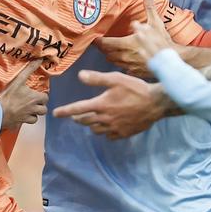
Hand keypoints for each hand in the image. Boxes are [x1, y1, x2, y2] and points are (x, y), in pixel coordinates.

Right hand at [0, 59, 48, 129]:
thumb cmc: (8, 96)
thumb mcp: (18, 80)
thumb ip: (29, 69)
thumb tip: (39, 59)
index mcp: (34, 98)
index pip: (46, 98)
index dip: (42, 96)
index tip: (37, 94)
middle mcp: (33, 108)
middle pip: (44, 109)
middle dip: (40, 106)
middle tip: (34, 102)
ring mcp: (27, 116)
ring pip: (37, 117)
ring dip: (35, 113)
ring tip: (29, 109)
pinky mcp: (21, 122)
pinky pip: (28, 122)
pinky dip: (27, 120)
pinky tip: (22, 116)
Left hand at [53, 69, 169, 137]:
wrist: (156, 104)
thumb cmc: (136, 89)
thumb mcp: (116, 79)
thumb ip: (97, 78)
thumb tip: (80, 75)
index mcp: (101, 105)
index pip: (77, 109)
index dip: (64, 111)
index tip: (54, 114)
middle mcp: (104, 119)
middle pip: (84, 121)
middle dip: (77, 118)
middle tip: (75, 115)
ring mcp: (114, 128)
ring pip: (95, 130)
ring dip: (90, 125)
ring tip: (92, 119)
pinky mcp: (123, 134)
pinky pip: (108, 136)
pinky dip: (105, 132)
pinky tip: (108, 126)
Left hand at [97, 0, 172, 77]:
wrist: (172, 60)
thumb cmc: (162, 42)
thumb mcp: (155, 22)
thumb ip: (149, 7)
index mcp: (127, 43)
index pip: (105, 43)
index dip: (98, 41)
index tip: (95, 38)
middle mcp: (125, 56)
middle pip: (107, 54)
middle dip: (104, 48)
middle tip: (102, 43)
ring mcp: (129, 66)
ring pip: (114, 61)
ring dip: (112, 56)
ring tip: (113, 50)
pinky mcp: (135, 72)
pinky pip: (123, 68)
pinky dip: (122, 63)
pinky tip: (126, 59)